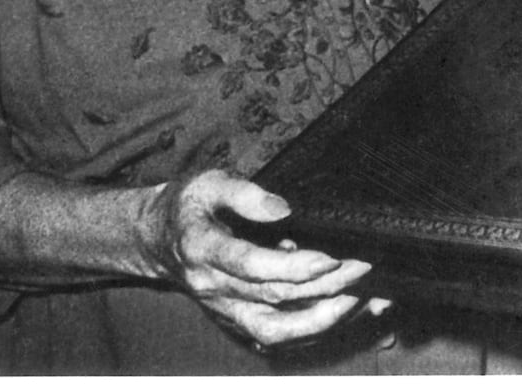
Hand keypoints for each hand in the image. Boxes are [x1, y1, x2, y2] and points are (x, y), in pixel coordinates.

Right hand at [137, 170, 387, 349]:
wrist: (157, 241)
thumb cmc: (188, 206)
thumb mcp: (209, 183)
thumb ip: (245, 193)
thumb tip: (285, 208)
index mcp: (204, 249)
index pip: (249, 265)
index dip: (291, 265)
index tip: (329, 256)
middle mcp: (215, 287)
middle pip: (273, 297)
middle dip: (324, 286)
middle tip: (364, 267)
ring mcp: (226, 310)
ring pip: (275, 330)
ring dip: (322, 320)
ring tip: (362, 299)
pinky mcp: (237, 321)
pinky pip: (275, 338)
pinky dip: (312, 332)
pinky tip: (345, 314)